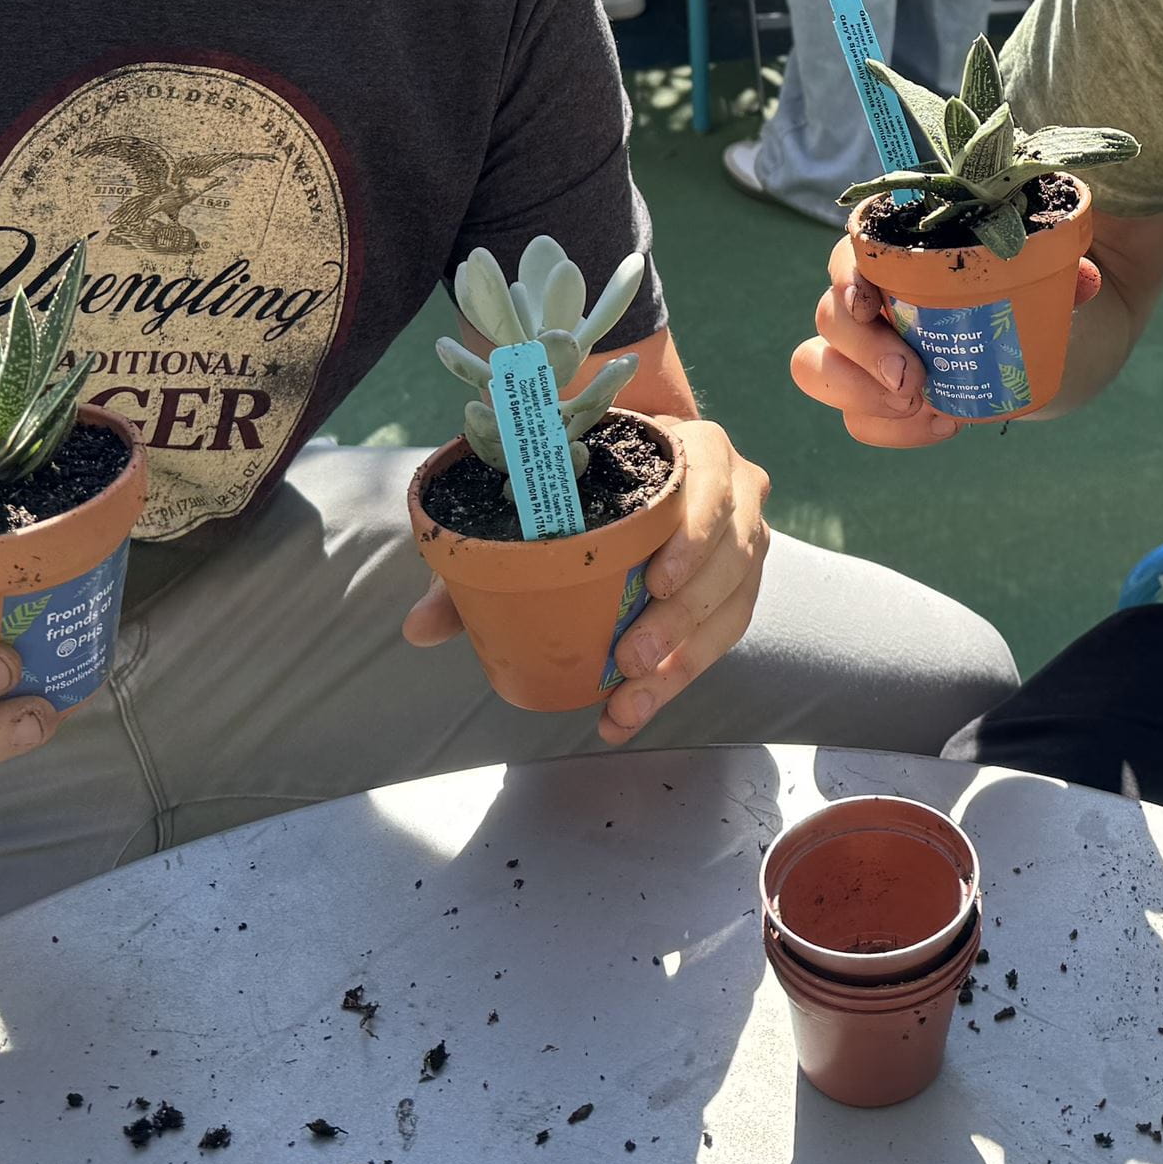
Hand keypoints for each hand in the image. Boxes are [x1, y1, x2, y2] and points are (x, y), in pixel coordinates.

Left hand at [402, 420, 771, 743]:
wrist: (634, 478)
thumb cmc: (585, 479)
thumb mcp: (542, 499)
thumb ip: (483, 554)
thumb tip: (419, 628)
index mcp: (692, 450)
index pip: (711, 482)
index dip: (693, 533)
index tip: (657, 581)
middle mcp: (734, 493)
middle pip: (726, 559)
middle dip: (679, 620)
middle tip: (628, 661)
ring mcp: (742, 542)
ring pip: (729, 608)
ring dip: (681, 662)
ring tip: (629, 700)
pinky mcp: (737, 588)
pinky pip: (721, 637)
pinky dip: (677, 679)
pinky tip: (631, 713)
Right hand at [789, 236, 1105, 449]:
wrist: (1061, 345)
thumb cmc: (1047, 294)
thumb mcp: (1057, 279)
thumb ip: (1061, 273)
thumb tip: (1082, 278)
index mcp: (904, 255)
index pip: (850, 252)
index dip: (846, 274)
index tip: (870, 300)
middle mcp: (875, 300)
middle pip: (827, 317)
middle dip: (861, 352)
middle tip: (913, 379)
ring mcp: (873, 353)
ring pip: (818, 368)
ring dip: (859, 395)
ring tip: (922, 407)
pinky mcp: (884, 399)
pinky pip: (859, 419)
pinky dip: (891, 429)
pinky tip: (942, 423)